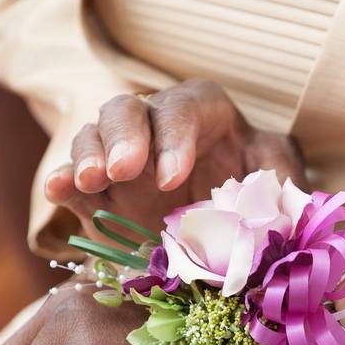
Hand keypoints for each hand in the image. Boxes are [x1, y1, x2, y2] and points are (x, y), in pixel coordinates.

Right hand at [44, 78, 305, 237]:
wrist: (228, 236)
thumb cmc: (257, 196)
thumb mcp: (279, 182)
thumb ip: (285, 180)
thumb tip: (286, 198)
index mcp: (203, 115)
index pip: (184, 108)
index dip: (176, 137)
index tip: (173, 177)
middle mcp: (155, 127)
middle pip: (128, 110)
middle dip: (123, 137)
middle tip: (123, 170)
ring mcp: (122, 160)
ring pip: (93, 136)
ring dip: (88, 156)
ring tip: (89, 182)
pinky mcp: (100, 195)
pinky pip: (72, 180)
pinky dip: (62, 182)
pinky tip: (58, 190)